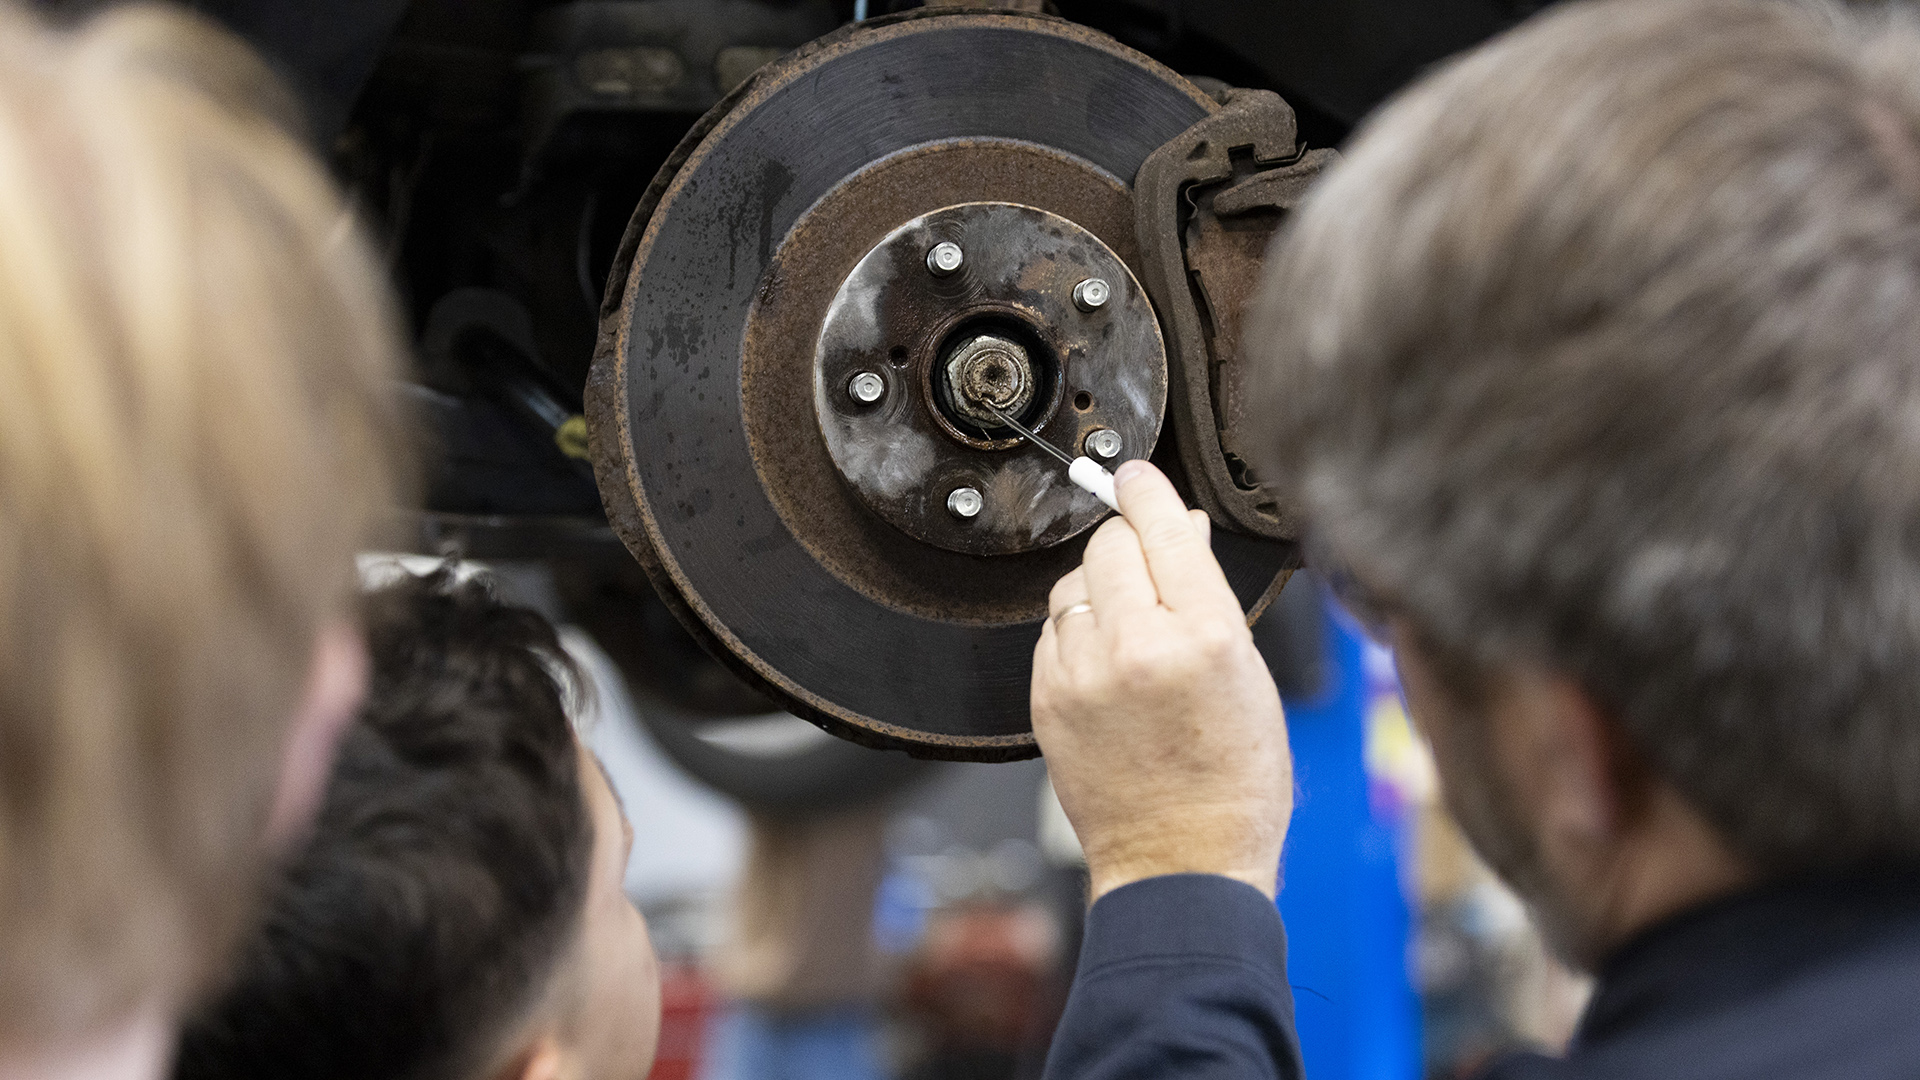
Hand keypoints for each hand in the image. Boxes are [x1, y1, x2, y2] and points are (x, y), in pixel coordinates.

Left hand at [1031, 461, 1291, 901]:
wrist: (1181, 861)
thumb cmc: (1234, 779)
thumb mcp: (1249, 675)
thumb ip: (1208, 596)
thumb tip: (1177, 529)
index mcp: (1202, 636)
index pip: (1161, 527)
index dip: (1146, 490)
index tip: (1135, 473)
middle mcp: (1135, 647)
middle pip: (1110, 544)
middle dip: (1128, 540)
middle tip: (1148, 557)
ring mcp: (1082, 674)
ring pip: (1073, 583)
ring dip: (1100, 586)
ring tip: (1133, 624)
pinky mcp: (1047, 699)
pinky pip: (1052, 631)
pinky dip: (1076, 631)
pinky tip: (1107, 662)